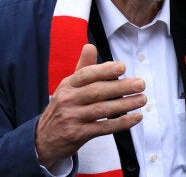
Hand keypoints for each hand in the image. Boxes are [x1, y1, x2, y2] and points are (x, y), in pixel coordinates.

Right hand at [35, 44, 145, 167]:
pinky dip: (122, 123)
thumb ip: (83, 68)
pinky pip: (103, 128)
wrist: (43, 139)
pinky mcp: (78, 134)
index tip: (123, 67)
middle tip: (140, 84)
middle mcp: (68, 100)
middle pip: (97, 91)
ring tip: (142, 99)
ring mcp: (72, 118)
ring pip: (102, 109)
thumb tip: (90, 46)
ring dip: (125, 104)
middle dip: (121, 87)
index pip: (86, 74)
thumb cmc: (64, 107)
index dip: (104, 70)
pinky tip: (136, 117)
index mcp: (68, 85)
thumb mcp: (68, 87)